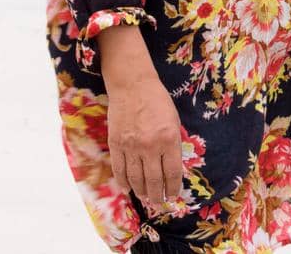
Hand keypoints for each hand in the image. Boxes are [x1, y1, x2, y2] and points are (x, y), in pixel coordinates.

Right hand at [105, 72, 184, 208]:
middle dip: (158, 195)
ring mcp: (131, 147)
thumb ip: (173, 145)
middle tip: (160, 204)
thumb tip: (171, 168)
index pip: (173, 172)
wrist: (133, 87)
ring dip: (142, 192)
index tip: (173, 196)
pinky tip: (129, 188)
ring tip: (146, 199)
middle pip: (154, 180)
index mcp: (169, 139)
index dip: (173, 188)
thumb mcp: (174, 122)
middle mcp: (150, 146)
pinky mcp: (116, 145)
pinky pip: (119, 169)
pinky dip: (124, 182)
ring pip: (136, 178)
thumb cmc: (158, 102)